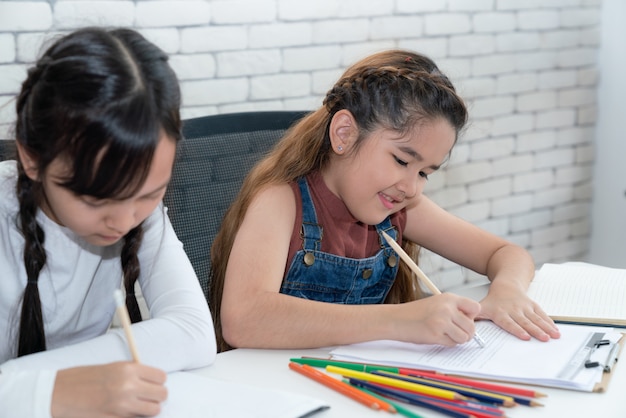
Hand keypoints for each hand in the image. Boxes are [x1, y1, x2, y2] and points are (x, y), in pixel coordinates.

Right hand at [51, 362, 166, 417]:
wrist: (58, 393)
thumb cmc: (83, 378)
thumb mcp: (111, 367)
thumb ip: (132, 373)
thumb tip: (151, 380)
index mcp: (128, 369)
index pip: (161, 377)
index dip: (158, 382)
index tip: (153, 384)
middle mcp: (129, 387)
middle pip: (162, 395)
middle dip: (156, 396)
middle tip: (147, 397)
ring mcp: (122, 406)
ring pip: (154, 410)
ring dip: (148, 409)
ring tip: (137, 406)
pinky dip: (134, 417)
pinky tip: (124, 413)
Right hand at [397, 293, 480, 345]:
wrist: (396, 319)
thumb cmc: (415, 313)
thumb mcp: (436, 303)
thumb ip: (454, 309)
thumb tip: (471, 323)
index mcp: (449, 298)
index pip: (476, 307)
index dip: (472, 317)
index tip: (463, 320)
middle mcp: (447, 308)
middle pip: (472, 326)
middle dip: (466, 333)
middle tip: (454, 332)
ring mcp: (442, 321)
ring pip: (464, 337)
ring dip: (457, 339)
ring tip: (445, 334)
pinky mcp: (436, 334)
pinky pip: (452, 343)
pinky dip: (447, 343)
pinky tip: (436, 336)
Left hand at [478, 281, 560, 341]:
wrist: (506, 285)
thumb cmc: (493, 301)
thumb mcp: (482, 307)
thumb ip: (475, 317)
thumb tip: (467, 327)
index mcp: (501, 312)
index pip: (510, 323)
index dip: (517, 330)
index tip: (525, 337)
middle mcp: (514, 310)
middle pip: (525, 322)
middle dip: (536, 331)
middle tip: (544, 339)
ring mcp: (525, 307)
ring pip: (536, 318)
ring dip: (546, 327)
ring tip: (554, 336)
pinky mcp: (532, 305)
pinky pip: (542, 314)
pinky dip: (549, 322)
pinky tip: (555, 329)